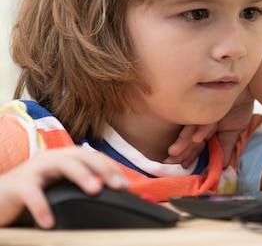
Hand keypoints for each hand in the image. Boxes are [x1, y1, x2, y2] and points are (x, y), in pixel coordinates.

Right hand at [0, 146, 127, 228]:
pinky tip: (50, 222)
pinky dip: (42, 207)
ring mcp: (35, 169)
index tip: (126, 185)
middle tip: (117, 186)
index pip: (94, 158)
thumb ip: (83, 189)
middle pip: (82, 156)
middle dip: (102, 169)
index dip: (111, 169)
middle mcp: (52, 159)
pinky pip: (32, 193)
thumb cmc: (35, 194)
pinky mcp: (17, 185)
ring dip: (81, 176)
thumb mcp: (61, 189)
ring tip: (95, 191)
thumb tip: (116, 198)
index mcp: (65, 158)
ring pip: (62, 164)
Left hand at [166, 88, 254, 167]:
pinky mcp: (207, 103)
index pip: (197, 145)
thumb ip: (226, 147)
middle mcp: (202, 120)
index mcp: (207, 128)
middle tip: (169, 163)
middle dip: (180, 151)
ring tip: (174, 152)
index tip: (182, 167)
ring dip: (183, 141)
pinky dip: (202, 129)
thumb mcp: (235, 130)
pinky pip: (205, 118)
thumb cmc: (240, 104)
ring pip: (191, 129)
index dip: (190, 156)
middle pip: (189, 138)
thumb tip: (223, 167)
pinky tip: (196, 138)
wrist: (248, 84)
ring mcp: (203, 111)